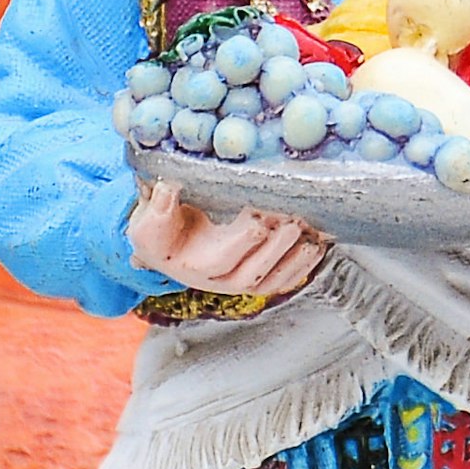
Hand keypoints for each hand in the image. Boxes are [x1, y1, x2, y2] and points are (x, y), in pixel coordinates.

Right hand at [127, 184, 328, 298]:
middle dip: (277, 245)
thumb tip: (167, 187)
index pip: (223, 257)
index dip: (243, 238)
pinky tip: (320, 243)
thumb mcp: (148, 220)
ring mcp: (244, 281)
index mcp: (195, 266)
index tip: (258, 215)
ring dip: (297, 254)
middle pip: (255, 270)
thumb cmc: (161, 230)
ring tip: (313, 230)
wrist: (168, 245)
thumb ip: (157, 206)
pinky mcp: (262, 279)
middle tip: (294, 220)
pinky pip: (288, 277)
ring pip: (275, 276)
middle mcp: (222, 280)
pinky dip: (306, 262)